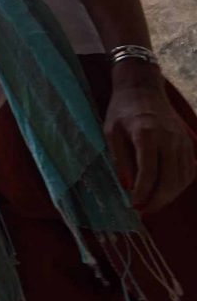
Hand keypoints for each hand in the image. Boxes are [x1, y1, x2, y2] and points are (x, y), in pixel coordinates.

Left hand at [104, 69, 196, 212]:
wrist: (142, 89)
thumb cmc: (121, 111)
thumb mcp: (110, 132)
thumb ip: (120, 159)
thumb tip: (128, 186)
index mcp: (147, 135)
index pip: (148, 173)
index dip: (142, 193)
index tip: (133, 206)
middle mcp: (169, 139)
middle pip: (170, 180)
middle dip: (157, 200)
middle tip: (143, 211)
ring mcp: (182, 141)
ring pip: (182, 178)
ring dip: (169, 196)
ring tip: (152, 204)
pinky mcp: (189, 143)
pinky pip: (189, 170)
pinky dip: (180, 185)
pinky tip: (166, 191)